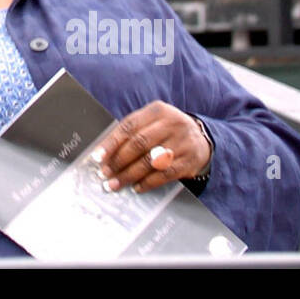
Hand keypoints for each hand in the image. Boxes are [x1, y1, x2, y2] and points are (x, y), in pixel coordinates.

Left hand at [91, 102, 211, 194]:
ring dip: (129, 175)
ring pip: (150, 161)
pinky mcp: (189, 161)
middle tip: (105, 173)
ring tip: (115, 183)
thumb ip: (132, 131)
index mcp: (158, 110)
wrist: (201, 138)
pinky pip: (165, 175)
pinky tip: (137, 187)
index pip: (129, 126)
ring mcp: (182, 143)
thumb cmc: (167, 130)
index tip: (98, 156)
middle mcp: (171, 124)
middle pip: (139, 143)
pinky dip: (148, 183)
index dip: (111, 142)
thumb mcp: (153, 121)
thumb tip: (104, 152)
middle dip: (118, 161)